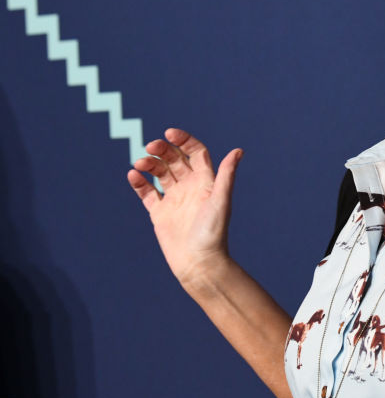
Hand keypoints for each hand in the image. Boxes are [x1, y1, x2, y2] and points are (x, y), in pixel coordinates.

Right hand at [127, 128, 242, 287]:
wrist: (199, 263)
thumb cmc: (213, 233)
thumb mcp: (220, 201)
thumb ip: (226, 175)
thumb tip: (238, 151)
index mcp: (206, 182)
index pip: (195, 152)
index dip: (184, 140)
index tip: (170, 133)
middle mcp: (190, 188)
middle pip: (174, 159)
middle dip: (162, 150)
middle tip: (151, 148)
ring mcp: (174, 200)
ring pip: (159, 173)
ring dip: (149, 164)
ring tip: (140, 164)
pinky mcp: (160, 213)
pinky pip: (147, 193)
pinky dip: (139, 183)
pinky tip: (133, 176)